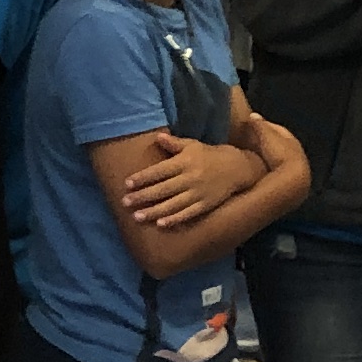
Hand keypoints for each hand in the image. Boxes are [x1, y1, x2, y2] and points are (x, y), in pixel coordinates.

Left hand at [118, 131, 260, 231]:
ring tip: (137, 216)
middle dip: (143, 196)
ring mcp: (198, 193)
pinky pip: (188, 213)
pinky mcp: (206, 205)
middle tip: (125, 202)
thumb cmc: (208, 155)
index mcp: (184, 162)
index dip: (143, 177)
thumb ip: (174, 143)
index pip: (159, 171)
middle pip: (163, 189)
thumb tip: (158, 137)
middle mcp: (190, 178)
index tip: (127, 184)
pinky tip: (161, 224)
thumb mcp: (192, 145)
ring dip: (154, 211)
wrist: (237, 167)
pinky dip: (175, 219)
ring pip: (173, 204)